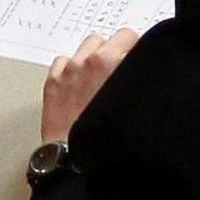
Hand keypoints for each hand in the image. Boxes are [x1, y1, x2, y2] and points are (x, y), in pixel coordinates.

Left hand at [38, 28, 138, 142]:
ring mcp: (68, 70)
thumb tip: (146, 74)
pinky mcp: (53, 81)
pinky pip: (64, 61)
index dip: (142, 51)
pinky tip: (81, 82)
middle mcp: (88, 62)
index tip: (143, 59)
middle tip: (127, 67)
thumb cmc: (107, 141)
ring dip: (98, 54)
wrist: (76, 161)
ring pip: (88, 45)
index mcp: (112, 64)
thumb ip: (141, 82)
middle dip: (122, 49)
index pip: (134, 38)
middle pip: (113, 38)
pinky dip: (73, 67)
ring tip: (105, 73)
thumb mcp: (138, 107)